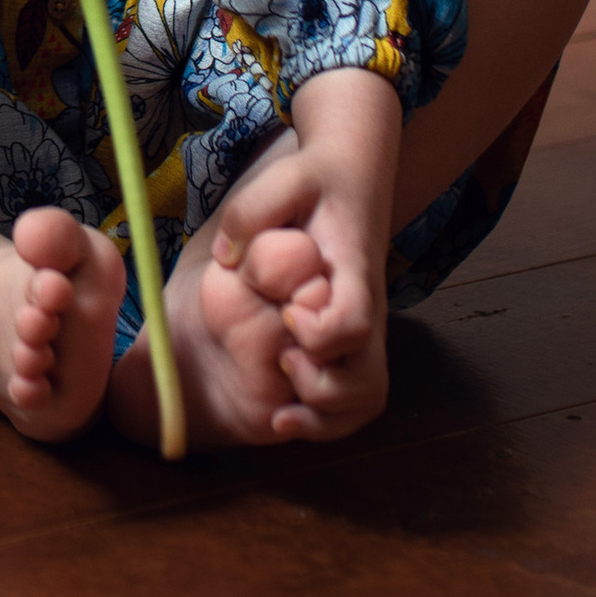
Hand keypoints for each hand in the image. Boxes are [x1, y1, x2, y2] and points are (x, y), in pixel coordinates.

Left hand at [211, 69, 400, 442]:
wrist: (351, 177)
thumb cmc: (314, 180)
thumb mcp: (283, 178)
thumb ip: (251, 212)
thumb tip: (227, 258)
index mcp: (352, 273)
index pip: (353, 321)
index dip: (319, 333)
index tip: (286, 316)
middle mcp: (368, 310)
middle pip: (367, 380)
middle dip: (319, 389)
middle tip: (280, 361)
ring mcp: (365, 332)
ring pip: (366, 400)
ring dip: (325, 417)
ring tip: (280, 407)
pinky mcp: (352, 344)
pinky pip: (354, 401)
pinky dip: (326, 420)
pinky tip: (285, 414)